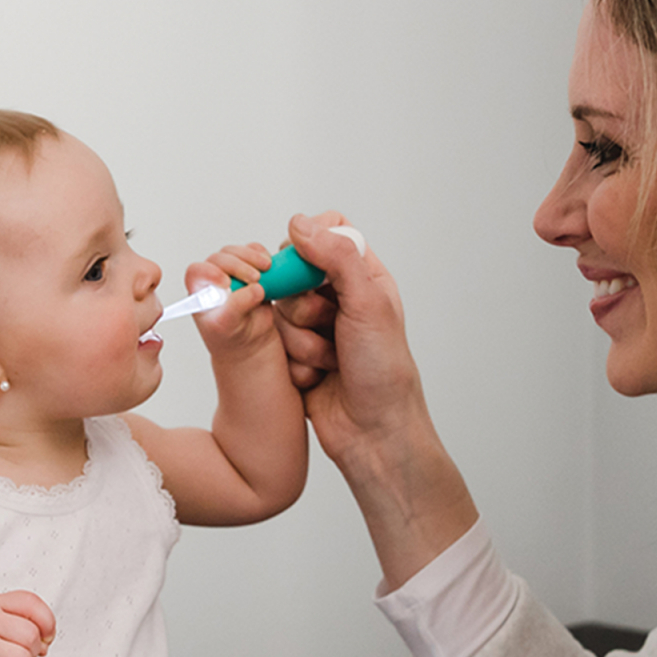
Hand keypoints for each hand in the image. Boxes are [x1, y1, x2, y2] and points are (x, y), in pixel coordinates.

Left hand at [187, 242, 279, 356]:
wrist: (251, 338)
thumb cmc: (230, 334)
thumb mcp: (228, 325)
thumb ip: (237, 306)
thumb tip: (255, 288)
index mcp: (200, 291)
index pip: (197, 272)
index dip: (210, 272)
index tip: (227, 283)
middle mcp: (212, 278)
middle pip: (220, 258)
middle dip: (238, 266)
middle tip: (254, 278)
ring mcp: (231, 271)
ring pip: (237, 252)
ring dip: (252, 257)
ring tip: (265, 271)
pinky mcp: (249, 267)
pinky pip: (254, 251)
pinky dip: (263, 255)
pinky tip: (269, 267)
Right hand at [270, 214, 423, 465]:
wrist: (372, 432)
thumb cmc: (384, 371)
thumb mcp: (369, 304)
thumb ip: (336, 258)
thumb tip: (299, 224)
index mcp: (362, 277)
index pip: (326, 234)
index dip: (307, 246)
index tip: (303, 267)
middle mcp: (337, 298)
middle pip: (291, 274)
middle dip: (304, 306)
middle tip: (330, 325)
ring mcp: (314, 327)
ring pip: (278, 311)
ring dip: (301, 341)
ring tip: (331, 361)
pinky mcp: (295, 354)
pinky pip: (273, 343)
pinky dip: (293, 362)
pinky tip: (318, 378)